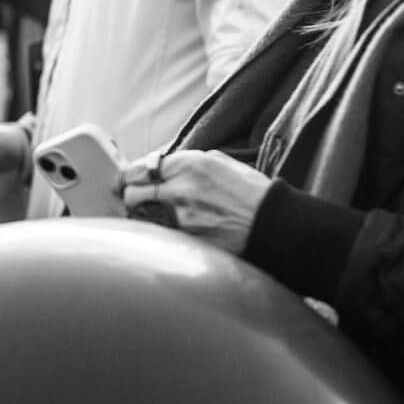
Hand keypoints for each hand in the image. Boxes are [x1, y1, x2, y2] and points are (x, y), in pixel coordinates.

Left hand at [122, 149, 270, 254]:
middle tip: (135, 201)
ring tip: (150, 217)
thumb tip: (161, 165)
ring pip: (140, 218)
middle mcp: (180, 189)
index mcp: (189, 164)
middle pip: (131, 194)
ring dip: (141, 217)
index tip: (129, 181)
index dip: (130, 177)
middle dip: (131, 197)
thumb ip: (187, 162)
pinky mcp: (187, 240)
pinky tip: (166, 232)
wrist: (274, 224)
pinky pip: (159, 236)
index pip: (139, 169)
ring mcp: (182, 218)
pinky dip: (157, 234)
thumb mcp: (220, 163)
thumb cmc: (250, 193)